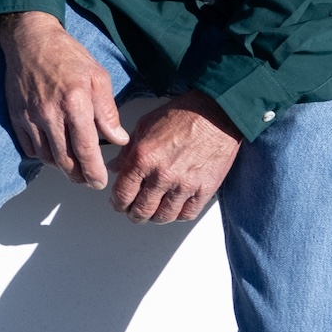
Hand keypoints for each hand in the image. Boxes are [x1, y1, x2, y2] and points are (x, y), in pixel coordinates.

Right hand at [0, 12, 126, 188]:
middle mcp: (50, 113)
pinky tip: (54, 151)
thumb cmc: (66, 55)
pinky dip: (43, 156)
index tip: (99, 182)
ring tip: (74, 167)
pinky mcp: (16, 117)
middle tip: (88, 180)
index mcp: (75, 102)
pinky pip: (30, 148)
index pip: (86, 149)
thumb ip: (108, 111)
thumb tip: (118, 139)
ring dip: (61, 168)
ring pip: (46, 157)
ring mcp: (30, 117)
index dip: (94, 172)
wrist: (29, 39)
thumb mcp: (97, 76)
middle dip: (78, 176)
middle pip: (65, 160)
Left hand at [107, 93, 242, 223]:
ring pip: (164, 216)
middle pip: (142, 210)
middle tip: (133, 212)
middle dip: (134, 214)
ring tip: (153, 212)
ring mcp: (184, 184)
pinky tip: (174, 209)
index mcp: (143, 158)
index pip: (123, 193)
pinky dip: (178, 215)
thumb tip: (115, 167)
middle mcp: (162, 175)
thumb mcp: (144, 126)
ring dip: (155, 218)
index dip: (117, 203)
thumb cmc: (182, 114)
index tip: (118, 203)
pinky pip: (187, 213)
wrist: (216, 113)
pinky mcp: (205, 189)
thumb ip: (127, 151)